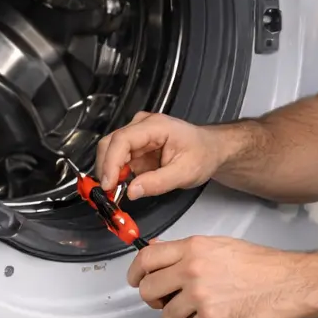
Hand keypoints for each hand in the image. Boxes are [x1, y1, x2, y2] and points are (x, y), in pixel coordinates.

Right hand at [95, 111, 220, 200]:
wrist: (211, 150)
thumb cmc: (203, 154)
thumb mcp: (185, 172)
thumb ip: (158, 182)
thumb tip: (132, 191)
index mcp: (156, 126)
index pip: (123, 139)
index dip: (111, 162)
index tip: (109, 184)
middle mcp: (143, 125)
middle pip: (111, 144)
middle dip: (107, 169)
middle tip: (110, 192)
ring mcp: (138, 135)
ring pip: (111, 152)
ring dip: (111, 173)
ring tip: (117, 191)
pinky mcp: (136, 147)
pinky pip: (119, 160)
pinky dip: (117, 175)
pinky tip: (124, 185)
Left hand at [126, 236, 317, 317]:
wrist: (290, 283)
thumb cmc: (263, 265)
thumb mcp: (221, 246)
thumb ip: (188, 250)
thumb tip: (160, 250)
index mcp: (194, 248)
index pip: (146, 258)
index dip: (135, 272)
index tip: (136, 280)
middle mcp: (193, 269)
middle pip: (148, 289)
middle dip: (156, 300)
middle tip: (169, 300)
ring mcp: (201, 295)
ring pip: (167, 315)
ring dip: (181, 317)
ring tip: (202, 310)